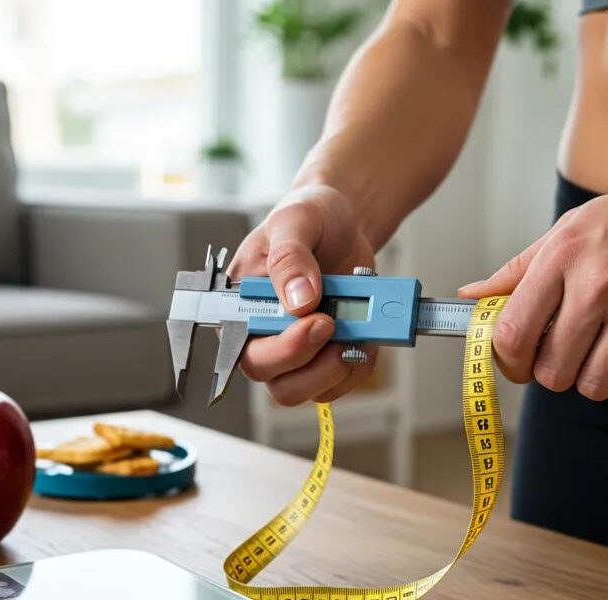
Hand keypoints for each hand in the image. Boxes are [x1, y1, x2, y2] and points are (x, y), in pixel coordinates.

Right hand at [228, 185, 377, 404]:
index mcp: (241, 308)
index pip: (248, 353)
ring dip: (341, 365)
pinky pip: (343, 379)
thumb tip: (299, 300)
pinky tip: (367, 330)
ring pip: (312, 390)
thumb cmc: (307, 218)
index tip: (318, 322)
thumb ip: (290, 258)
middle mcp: (265, 336)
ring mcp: (297, 350)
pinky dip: (361, 360)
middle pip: (281, 384)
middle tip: (339, 322)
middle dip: (318, 363)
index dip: (283, 351)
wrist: (342, 222)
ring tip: (358, 326)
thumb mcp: (294, 221)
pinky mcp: (327, 353)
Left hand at [458, 169, 607, 400]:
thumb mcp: (574, 229)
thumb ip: (520, 269)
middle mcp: (600, 281)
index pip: (511, 334)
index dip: (509, 362)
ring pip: (594, 386)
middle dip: (556, 372)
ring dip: (598, 377)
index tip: (520, 363)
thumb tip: (470, 298)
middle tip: (573, 353)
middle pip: (552, 372)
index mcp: (564, 254)